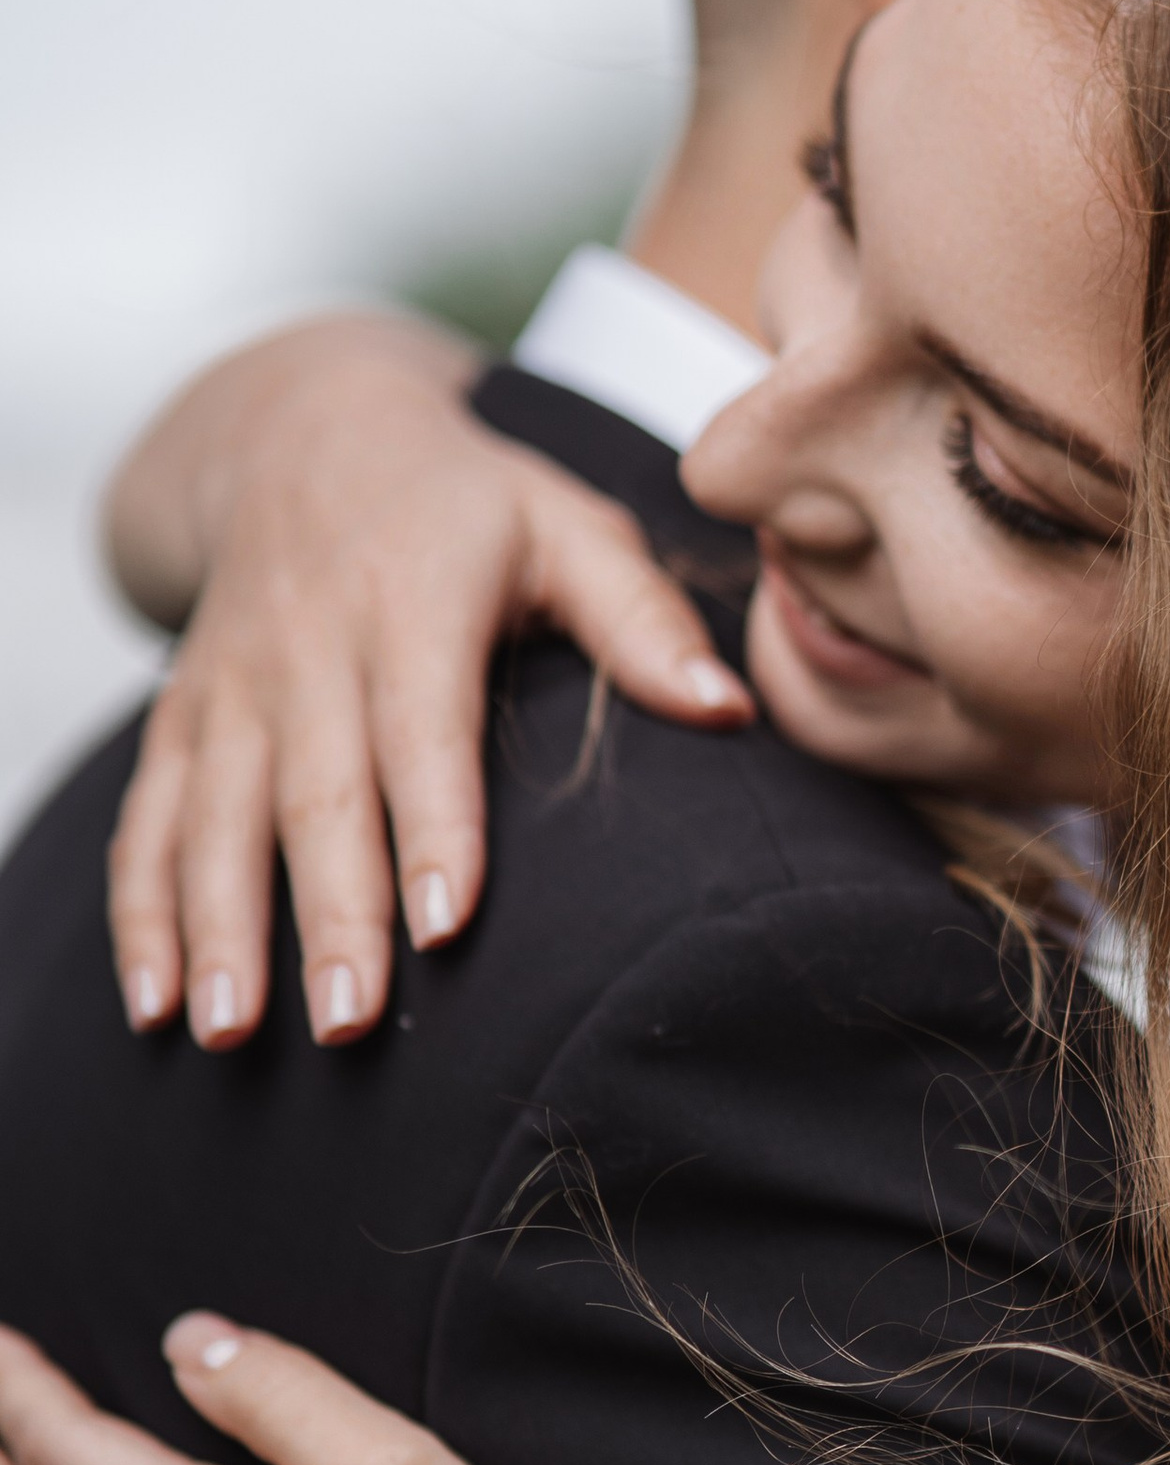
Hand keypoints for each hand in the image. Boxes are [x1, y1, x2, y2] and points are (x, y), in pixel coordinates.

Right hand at [104, 312, 753, 1052]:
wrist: (303, 431)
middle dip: (329, 913)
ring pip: (217, 818)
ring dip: (219, 930)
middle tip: (351, 1022)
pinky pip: (151, 821)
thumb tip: (730, 709)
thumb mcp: (568, 526)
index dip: (432, 826)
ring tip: (233, 1033)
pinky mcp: (182, 716)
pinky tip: (154, 1005)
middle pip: (317, 795)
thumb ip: (644, 619)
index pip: (423, 729)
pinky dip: (143, 914)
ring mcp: (233, 685)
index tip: (443, 924)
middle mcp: (308, 646)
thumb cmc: (467, 504)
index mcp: (412, 600)